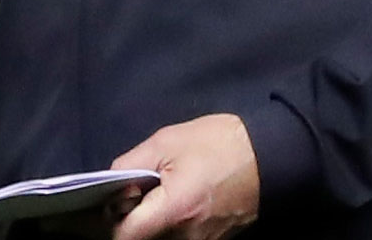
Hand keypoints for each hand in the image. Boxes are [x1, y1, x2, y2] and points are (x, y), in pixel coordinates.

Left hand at [110, 115, 260, 239]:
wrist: (271, 156)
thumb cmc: (218, 144)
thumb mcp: (166, 142)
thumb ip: (130, 165)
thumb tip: (111, 188)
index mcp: (173, 211)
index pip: (124, 236)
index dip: (107, 222)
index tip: (101, 206)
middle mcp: (187, 236)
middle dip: (126, 224)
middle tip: (120, 200)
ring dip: (146, 226)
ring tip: (145, 200)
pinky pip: (178, 239)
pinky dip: (165, 228)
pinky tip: (165, 205)